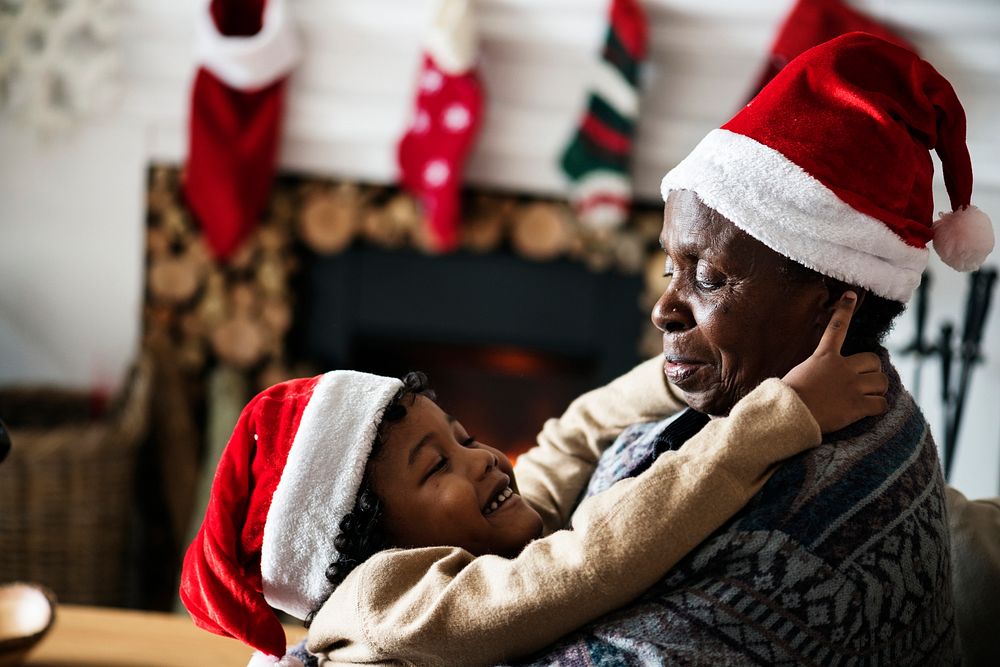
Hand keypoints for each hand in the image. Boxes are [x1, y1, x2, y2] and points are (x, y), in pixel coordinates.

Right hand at [782, 292, 888, 432]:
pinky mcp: (858, 406)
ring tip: (868, 397)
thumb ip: (812, 370)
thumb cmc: (786, 396)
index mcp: (824, 357)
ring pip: (881, 382)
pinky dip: (878, 407)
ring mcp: (852, 387)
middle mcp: (842, 368)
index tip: (849, 295)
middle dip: (873, 370)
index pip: (837, 328)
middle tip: (866, 380)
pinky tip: (869, 410)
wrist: (789, 414)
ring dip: (877, 390)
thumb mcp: (797, 374)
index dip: (844, 310)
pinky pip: (881, 403)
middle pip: (873, 360)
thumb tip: (811, 374)